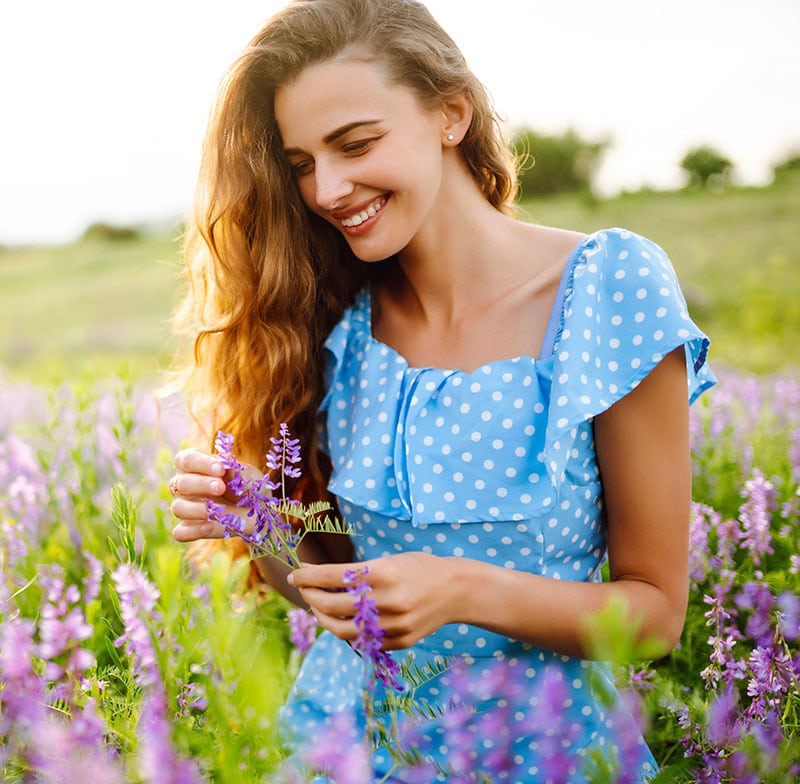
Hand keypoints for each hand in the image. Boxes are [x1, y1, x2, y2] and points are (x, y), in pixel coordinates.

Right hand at [168, 448, 258, 542]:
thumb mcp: (248, 476)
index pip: (187, 460)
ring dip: (195, 509)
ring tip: (215, 510)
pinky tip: (210, 527)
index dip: (202, 463)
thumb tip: (228, 469)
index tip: (221, 469)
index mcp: (194, 465)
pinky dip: (193, 531)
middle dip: (201, 484)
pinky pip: (181, 533)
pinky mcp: (189, 528)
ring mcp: (185, 508)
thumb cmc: (247, 486)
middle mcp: (184, 486)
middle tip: (221, 488)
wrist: (257, 511)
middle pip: (181, 483)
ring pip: (178, 508)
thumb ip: (237, 473)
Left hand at [287, 553, 458, 649]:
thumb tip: (314, 576)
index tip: (295, 575)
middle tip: (304, 590)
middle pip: (332, 604)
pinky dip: (345, 631)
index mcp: (382, 573)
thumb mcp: (388, 561)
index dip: (308, 577)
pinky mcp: (398, 641)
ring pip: (341, 629)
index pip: (332, 576)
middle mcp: (386, 600)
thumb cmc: (418, 568)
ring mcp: (392, 625)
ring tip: (316, 608)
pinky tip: (340, 620)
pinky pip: (361, 641)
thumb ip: (355, 573)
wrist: (456, 590)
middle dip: (311, 596)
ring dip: (322, 618)